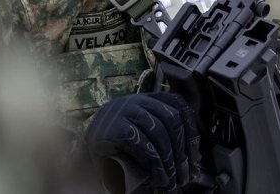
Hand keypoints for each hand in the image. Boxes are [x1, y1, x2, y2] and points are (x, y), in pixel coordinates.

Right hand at [84, 92, 201, 193]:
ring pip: (159, 132)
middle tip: (185, 175)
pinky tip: (159, 176)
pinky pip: (143, 144)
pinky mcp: (116, 128)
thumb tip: (193, 160)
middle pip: (172, 120)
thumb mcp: (145, 134)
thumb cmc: (119, 145)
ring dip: (170, 160)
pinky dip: (156, 163)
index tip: (195, 157)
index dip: (191, 133)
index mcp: (149, 99)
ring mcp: (125, 111)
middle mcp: (138, 100)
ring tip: (172, 180)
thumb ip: (166, 137)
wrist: (84, 147)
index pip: (180, 107)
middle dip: (182, 151)